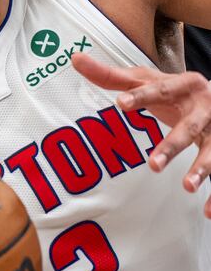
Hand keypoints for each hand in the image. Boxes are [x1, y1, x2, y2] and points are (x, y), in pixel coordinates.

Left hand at [72, 52, 210, 215]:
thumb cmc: (172, 89)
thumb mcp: (145, 79)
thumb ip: (110, 75)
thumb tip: (74, 58)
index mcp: (184, 85)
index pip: (160, 90)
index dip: (140, 97)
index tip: (120, 104)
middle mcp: (205, 108)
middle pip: (189, 128)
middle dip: (173, 145)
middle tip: (153, 165)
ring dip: (203, 169)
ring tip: (188, 187)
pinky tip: (207, 213)